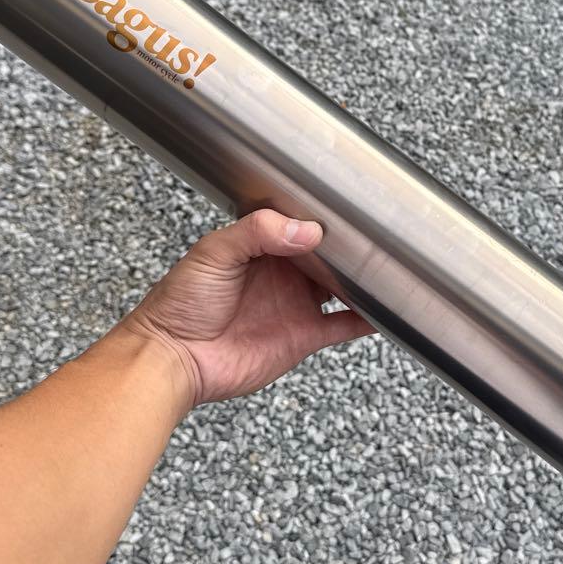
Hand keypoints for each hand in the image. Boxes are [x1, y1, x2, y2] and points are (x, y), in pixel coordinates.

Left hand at [122, 209, 371, 404]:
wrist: (172, 358)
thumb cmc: (180, 303)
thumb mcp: (214, 252)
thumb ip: (257, 231)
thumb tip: (306, 230)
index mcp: (261, 246)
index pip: (299, 224)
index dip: (322, 216)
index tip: (348, 206)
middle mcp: (282, 274)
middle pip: (326, 255)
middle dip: (349, 246)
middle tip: (378, 232)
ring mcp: (294, 305)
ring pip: (340, 288)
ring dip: (361, 280)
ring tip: (390, 266)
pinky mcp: (302, 337)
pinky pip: (341, 326)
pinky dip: (366, 320)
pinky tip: (388, 313)